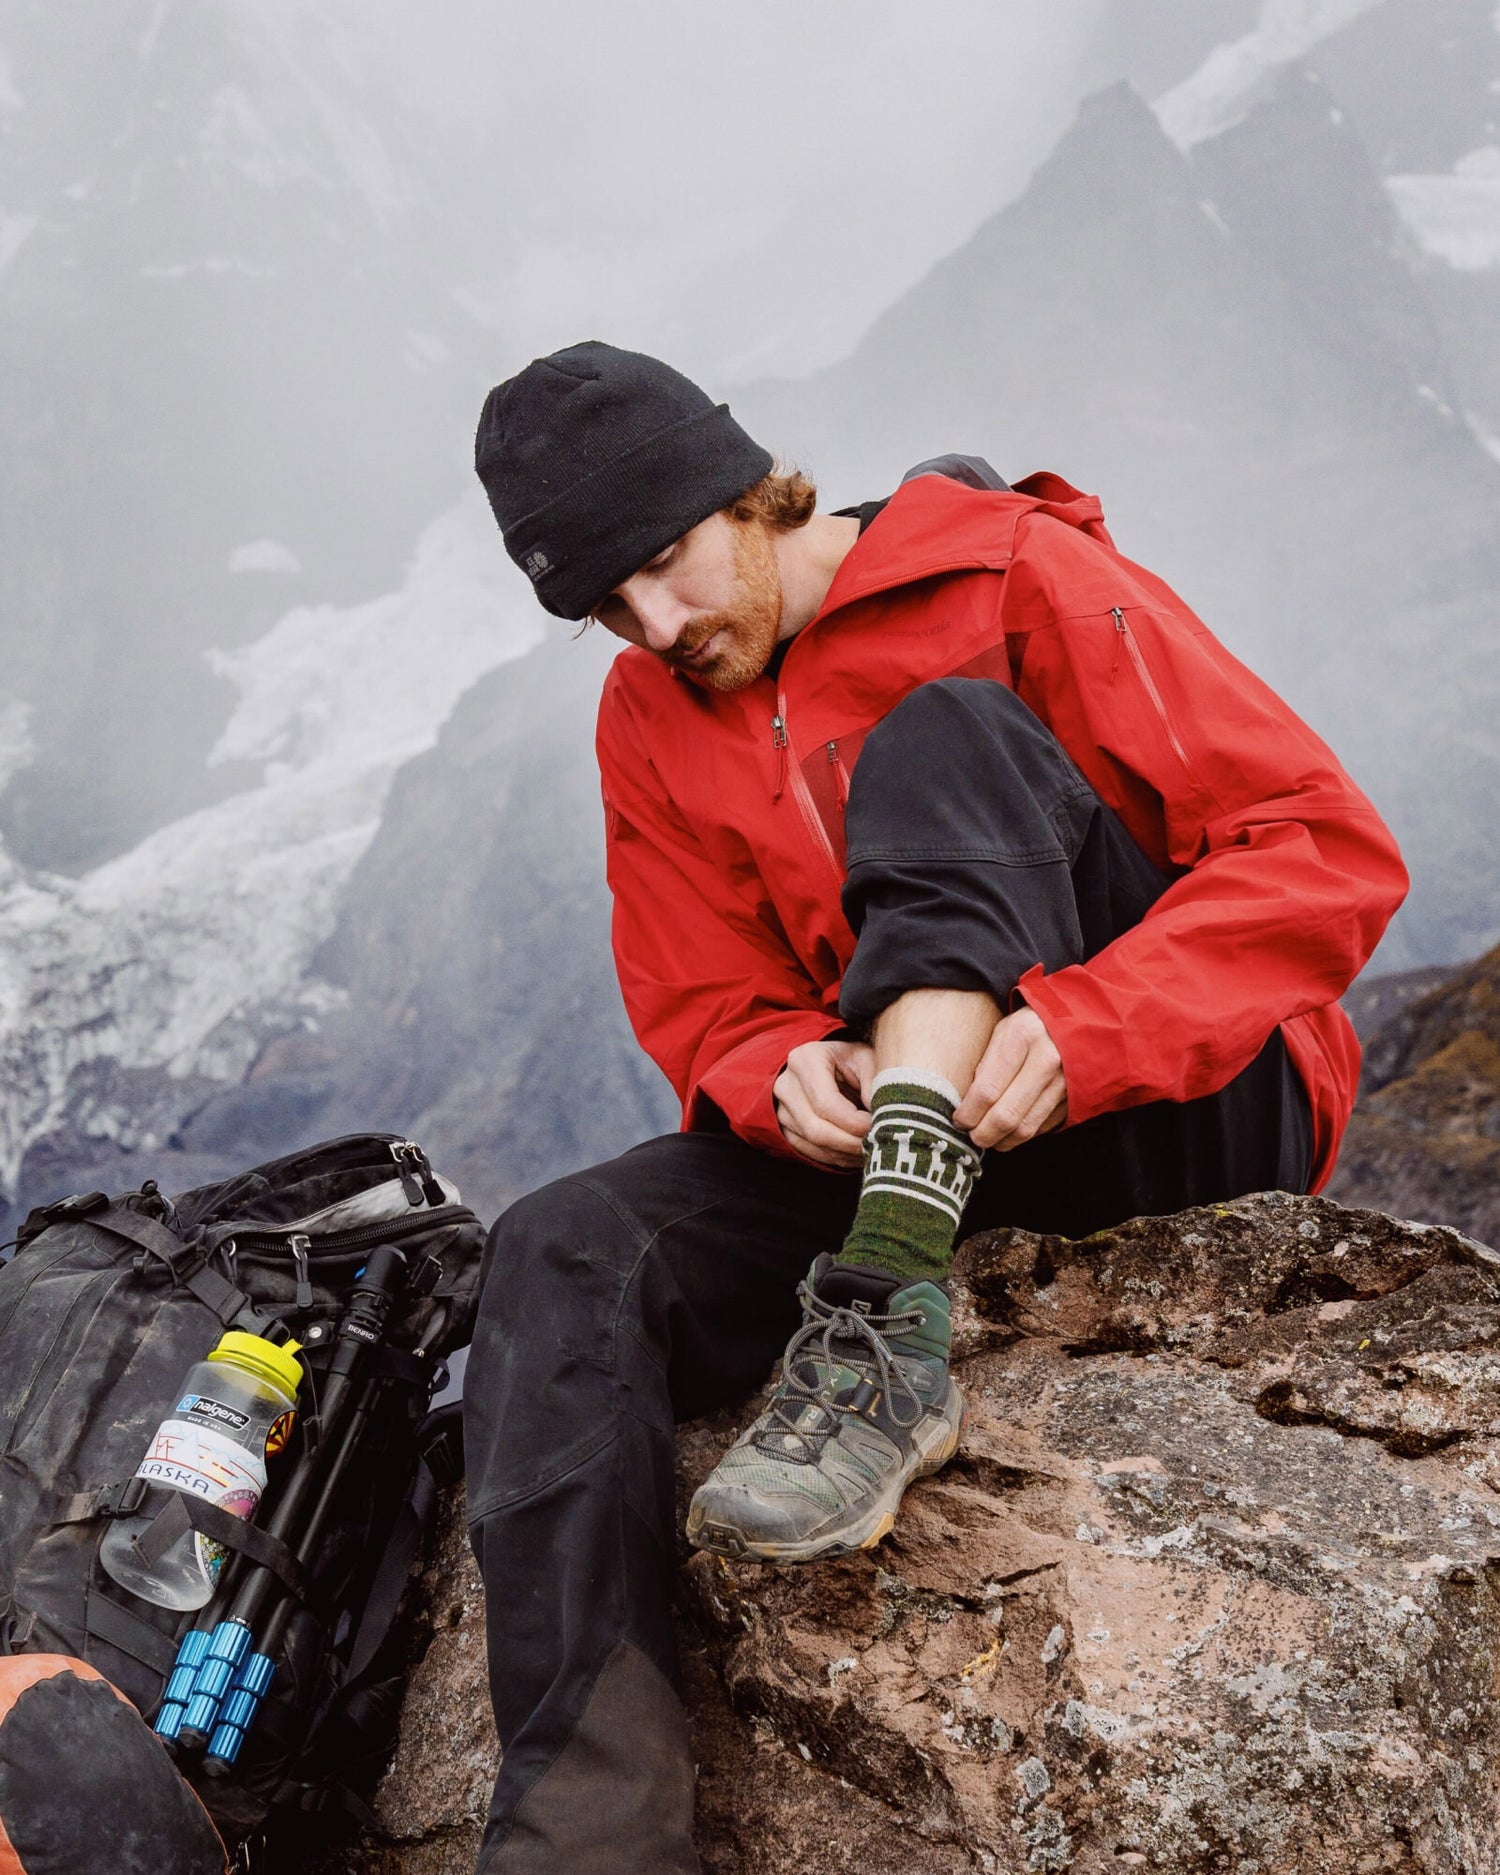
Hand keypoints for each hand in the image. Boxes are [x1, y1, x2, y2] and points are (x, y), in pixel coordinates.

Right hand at [774, 1038, 874, 1169]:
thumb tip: (877, 1120)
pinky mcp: (785, 1129)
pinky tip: (856, 1152)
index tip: (876, 1127)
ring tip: (870, 1148)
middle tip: (876, 1144)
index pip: (826, 1103)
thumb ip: (874, 1085)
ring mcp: (781, 1109)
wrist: (831, 1065)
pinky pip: (810, 1152)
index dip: (853, 1122)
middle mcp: (786, 1085)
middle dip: (850, 1143)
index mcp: (805, 1060)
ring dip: (846, 1153)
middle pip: (816, 1129)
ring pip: (814, 1144)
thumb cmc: (853, 1061)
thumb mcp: (868, 1060)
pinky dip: (836, 1157)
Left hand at [953, 1005, 1067, 1149]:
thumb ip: (986, 1063)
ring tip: (988, 1139)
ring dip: (1002, 1141)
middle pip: (1006, 1115)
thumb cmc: (1031, 1025)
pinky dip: (1023, 1135)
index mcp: (1022, 1036)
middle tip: (971, 1137)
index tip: (958, 1121)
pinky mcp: (1075, 1098)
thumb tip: (968, 1103)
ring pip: (1025, 1127)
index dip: (969, 1113)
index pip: (987, 1089)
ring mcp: (1065, 1081)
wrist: (1082, 1020)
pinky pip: (1042, 1127)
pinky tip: (1011, 1131)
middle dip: (983, 1134)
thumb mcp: (1003, 1030)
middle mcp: (1047, 1060)